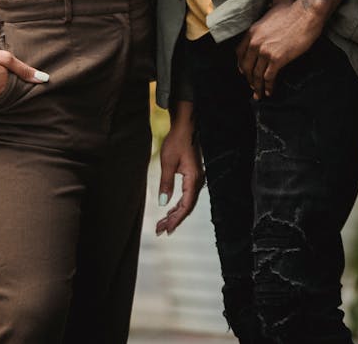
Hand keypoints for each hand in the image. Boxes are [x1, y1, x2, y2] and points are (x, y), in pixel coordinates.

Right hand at [0, 44, 48, 102]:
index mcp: (5, 89)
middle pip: (10, 97)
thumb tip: (45, 79)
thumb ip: (24, 70)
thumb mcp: (6, 59)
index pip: (20, 93)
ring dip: (1, 93)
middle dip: (12, 91)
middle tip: (8, 81)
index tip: (27, 86)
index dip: (23, 88)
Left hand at [156, 102, 202, 235]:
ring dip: (175, 213)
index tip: (166, 230)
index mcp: (193, 179)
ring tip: (163, 223)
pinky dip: (178, 204)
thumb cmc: (177, 141)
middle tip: (161, 230)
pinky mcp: (192, 175)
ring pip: (187, 202)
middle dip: (174, 219)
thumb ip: (166, 184)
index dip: (176, 220)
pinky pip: (187, 195)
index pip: (185, 206)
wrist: (185, 126)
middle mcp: (197, 181)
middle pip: (187, 207)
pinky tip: (170, 209)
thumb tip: (163, 204)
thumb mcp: (167, 162)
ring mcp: (196, 178)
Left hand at [236, 0, 322, 98]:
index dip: (242, 64)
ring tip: (259, 94)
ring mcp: (265, 51)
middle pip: (246, 65)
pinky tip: (270, 92)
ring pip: (257, 74)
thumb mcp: (275, 5)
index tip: (244, 72)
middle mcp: (255, 42)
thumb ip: (269, 5)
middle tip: (252, 86)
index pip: (240, 52)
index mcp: (252, 31)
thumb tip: (272, 1)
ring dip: (257, 86)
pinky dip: (268, 86)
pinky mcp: (277, 59)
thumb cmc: (293, 9)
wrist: (306, 14)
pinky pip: (269, 77)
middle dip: (249, 78)